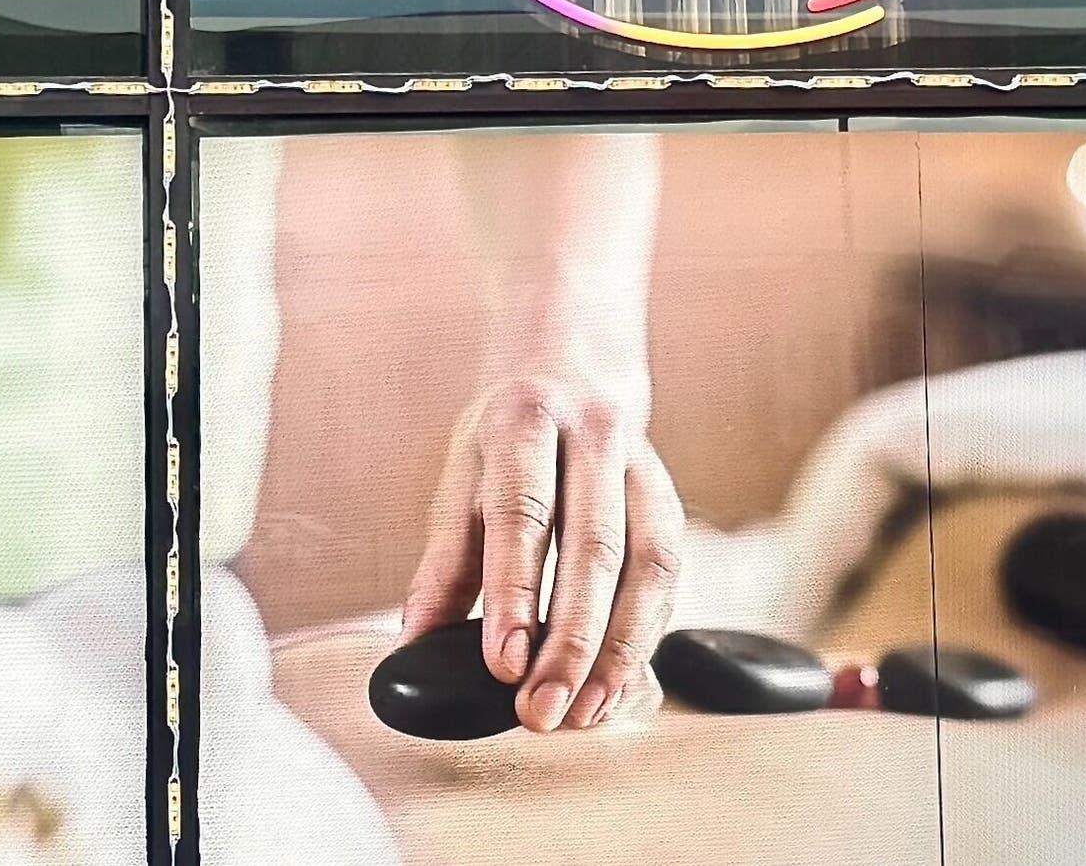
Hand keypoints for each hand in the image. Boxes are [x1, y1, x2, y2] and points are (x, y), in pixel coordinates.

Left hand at [398, 364, 684, 733]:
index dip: (515, 593)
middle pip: (593, 547)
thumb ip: (443, 565)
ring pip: (647, 566)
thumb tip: (413, 646)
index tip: (504, 665)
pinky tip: (615, 686)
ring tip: (584, 712)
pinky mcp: (672, 499)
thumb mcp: (460, 482)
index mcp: (523, 420)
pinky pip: (669, 577)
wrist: (572, 373)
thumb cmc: (505, 444)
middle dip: (571, 640)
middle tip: (543, 710)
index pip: (522, 513)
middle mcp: (592, 434)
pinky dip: (644, 638)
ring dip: (619, 651)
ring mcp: (643, 464)